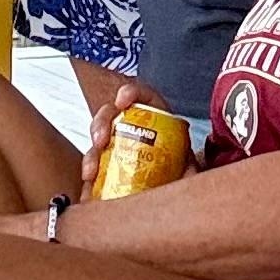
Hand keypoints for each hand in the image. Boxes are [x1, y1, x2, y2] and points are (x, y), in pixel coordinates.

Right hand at [77, 87, 191, 199]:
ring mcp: (115, 143)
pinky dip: (89, 175)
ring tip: (91, 172)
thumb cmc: (179, 168)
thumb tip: (191, 175)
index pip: (140, 95)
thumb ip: (190, 168)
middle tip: (101, 140)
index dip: (130, 93)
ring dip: (91, 154)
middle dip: (101, 124)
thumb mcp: (188, 164)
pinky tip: (88, 186)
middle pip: (110, 115)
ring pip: (96, 141)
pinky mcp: (105, 164)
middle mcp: (130, 125)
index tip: (122, 101)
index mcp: (152, 116)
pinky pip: (93, 166)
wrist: (170, 186)